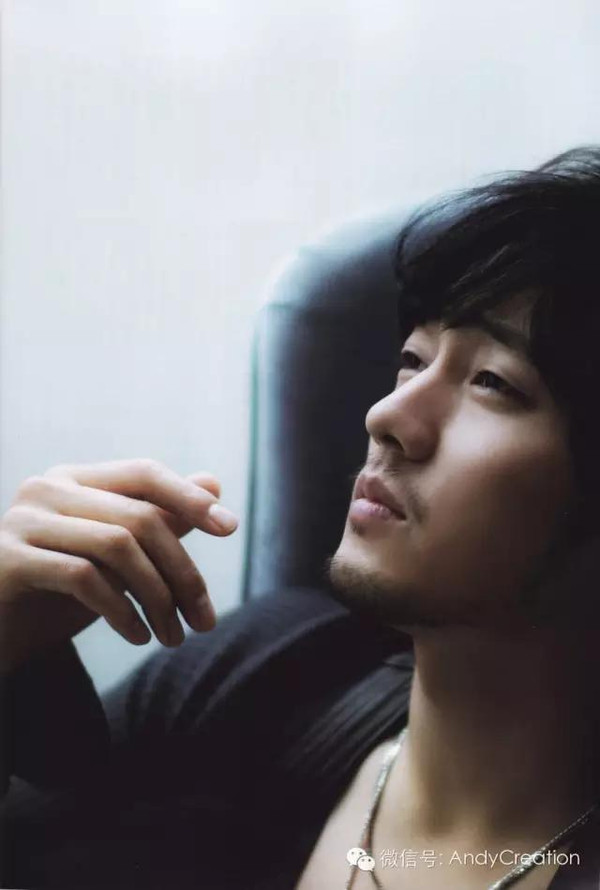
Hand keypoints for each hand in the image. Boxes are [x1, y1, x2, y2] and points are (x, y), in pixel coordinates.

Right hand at [0, 459, 237, 672]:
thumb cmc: (55, 592)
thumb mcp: (114, 556)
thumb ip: (158, 518)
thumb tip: (213, 482)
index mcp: (76, 479)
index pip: (144, 473)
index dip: (189, 498)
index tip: (230, 528)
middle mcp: (48, 488)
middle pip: (141, 517)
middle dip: (183, 572)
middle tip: (205, 620)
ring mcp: (25, 521)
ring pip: (119, 546)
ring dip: (158, 598)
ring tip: (174, 637)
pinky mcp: (10, 560)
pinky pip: (85, 578)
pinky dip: (122, 611)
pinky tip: (138, 637)